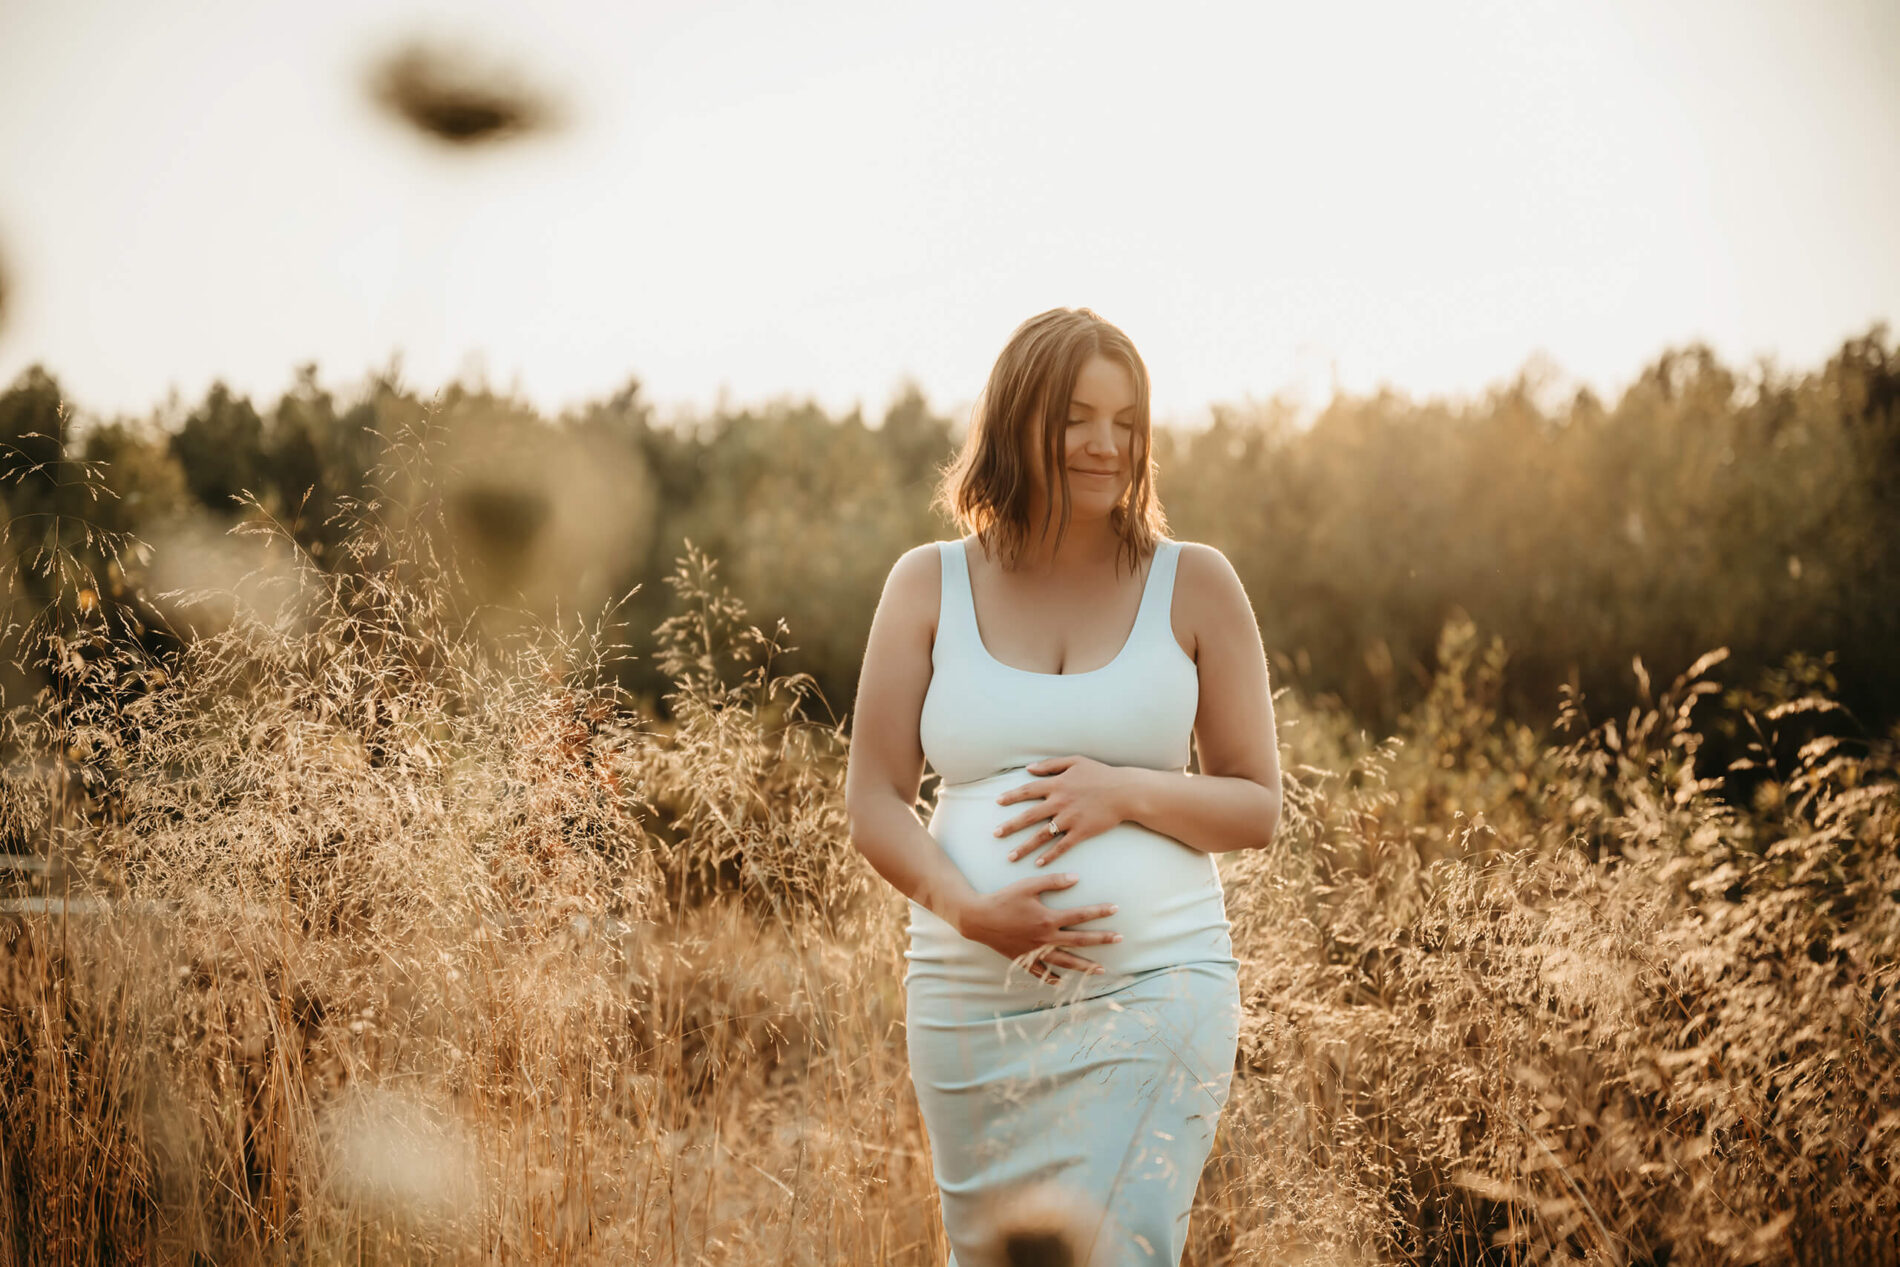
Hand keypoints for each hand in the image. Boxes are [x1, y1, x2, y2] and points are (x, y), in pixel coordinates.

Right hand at [957, 871, 1121, 983]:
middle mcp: (1045, 938)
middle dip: (1101, 940)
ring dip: (1084, 966)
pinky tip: (1062, 983)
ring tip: (1100, 971)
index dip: (1100, 911)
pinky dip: (1052, 978)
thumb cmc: (1004, 899)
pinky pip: (1041, 972)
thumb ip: (1053, 881)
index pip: (1081, 915)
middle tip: (1120, 939)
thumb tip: (1076, 878)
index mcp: (1048, 919)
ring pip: (1065, 961)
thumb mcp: (1028, 885)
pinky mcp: (1024, 959)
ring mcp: (1035, 951)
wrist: (978, 918)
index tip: (1116, 909)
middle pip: (1079, 941)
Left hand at [993, 755, 1130, 867]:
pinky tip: (1038, 864)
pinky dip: (1049, 856)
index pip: (1028, 790)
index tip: (997, 802)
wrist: (1125, 791)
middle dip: (1010, 826)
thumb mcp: (1075, 761)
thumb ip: (1051, 765)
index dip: (1011, 796)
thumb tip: (1028, 768)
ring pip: (1042, 835)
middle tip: (995, 834)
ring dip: (1024, 847)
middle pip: (1029, 816)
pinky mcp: (1081, 831)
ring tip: (1010, 857)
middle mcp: (1060, 802)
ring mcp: (1070, 818)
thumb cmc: (1101, 774)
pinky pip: (1062, 846)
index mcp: (1057, 784)